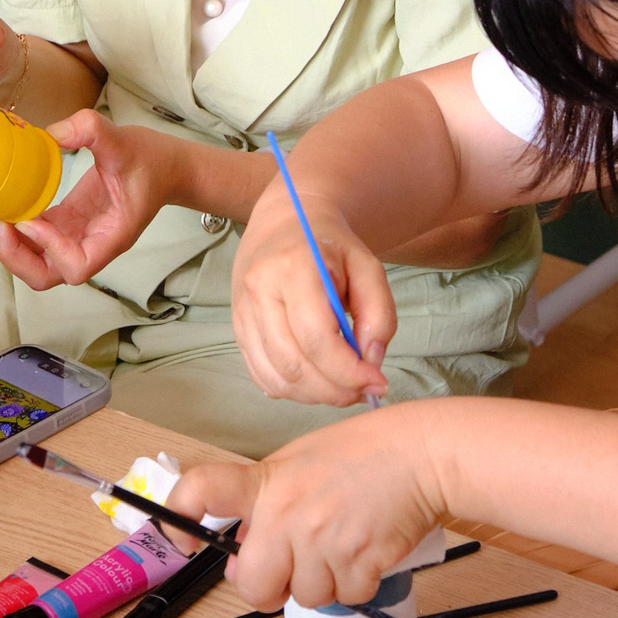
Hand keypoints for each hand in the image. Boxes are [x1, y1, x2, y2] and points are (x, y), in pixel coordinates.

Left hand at [0, 114, 184, 289]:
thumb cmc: (152, 159)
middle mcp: (93, 244)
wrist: (167, 167)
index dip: (50, 249)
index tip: (34, 219)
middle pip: (47, 276)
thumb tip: (52, 133)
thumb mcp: (124, 139)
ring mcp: (78, 238)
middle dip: (16, 258)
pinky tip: (7, 207)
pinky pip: (37, 242)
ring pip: (38, 264)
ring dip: (11, 248)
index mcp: (112, 236)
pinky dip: (18, 232)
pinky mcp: (69, 225)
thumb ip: (91, 129)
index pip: (77, 266)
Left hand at [170, 408, 450, 608]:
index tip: (180, 537)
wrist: (422, 455)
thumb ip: (270, 499)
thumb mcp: (301, 459)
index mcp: (269, 482)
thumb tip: (250, 548)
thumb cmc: (366, 451)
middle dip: (270, 587)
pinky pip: (347, 598)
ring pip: (307, 597)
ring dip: (323, 582)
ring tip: (342, 543)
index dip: (178, 517)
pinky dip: (357, 584)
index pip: (203, 490)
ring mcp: (323, 541)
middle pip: (254, 586)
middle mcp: (288, 514)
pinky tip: (366, 550)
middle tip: (289, 569)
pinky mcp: (359, 563)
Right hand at [232, 183, 396, 405]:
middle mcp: (259, 290)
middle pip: (294, 364)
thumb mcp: (368, 266)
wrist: (284, 222)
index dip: (349, 371)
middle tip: (363, 391)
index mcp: (293, 267)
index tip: (377, 382)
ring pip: (276, 377)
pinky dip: (292, 390)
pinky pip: (261, 375)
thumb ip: (379, 313)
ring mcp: (243, 312)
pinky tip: (317, 381)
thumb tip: (370, 362)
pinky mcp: (237, 328)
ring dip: (315, 395)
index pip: (316, 338)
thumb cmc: (329, 245)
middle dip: (335, 390)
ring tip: (343, 387)